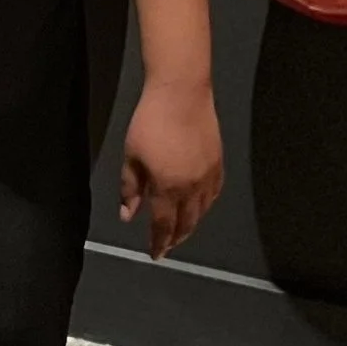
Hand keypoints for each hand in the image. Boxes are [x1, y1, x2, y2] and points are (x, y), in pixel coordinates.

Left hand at [119, 76, 222, 257]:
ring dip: (192, 224)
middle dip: (176, 238)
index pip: (164, 226)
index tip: (155, 255)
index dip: (159, 243)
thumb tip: (128, 216)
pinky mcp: (218, 160)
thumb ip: (130, 189)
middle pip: (187, 222)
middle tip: (167, 246)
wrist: (181, 90)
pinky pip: (215, 192)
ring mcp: (208, 174)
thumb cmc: (151, 121)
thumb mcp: (131, 156)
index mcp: (168, 188)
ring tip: (183, 230)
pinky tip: (201, 205)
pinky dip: (207, 204)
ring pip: (203, 210)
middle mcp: (192, 187)